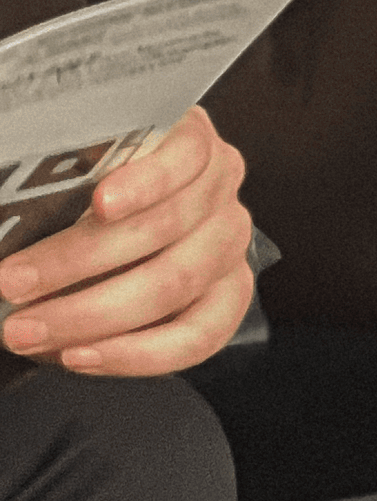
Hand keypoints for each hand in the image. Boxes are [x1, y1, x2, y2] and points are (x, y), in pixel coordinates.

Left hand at [0, 107, 255, 376]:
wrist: (121, 236)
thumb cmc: (83, 199)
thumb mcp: (72, 176)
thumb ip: (49, 186)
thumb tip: (5, 216)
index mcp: (192, 145)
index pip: (186, 155)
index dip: (146, 181)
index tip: (99, 203)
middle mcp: (220, 194)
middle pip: (166, 228)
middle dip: (77, 261)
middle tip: (11, 282)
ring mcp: (228, 248)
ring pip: (174, 284)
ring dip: (90, 314)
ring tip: (26, 329)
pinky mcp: (228, 299)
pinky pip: (197, 336)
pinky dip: (135, 353)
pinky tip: (80, 355)